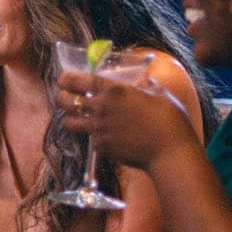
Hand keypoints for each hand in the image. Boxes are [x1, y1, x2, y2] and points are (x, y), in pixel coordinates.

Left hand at [56, 72, 194, 171]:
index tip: (62, 79)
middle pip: (66, 102)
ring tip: (75, 119)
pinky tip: (106, 137)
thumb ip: (146, 86)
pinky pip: (91, 140)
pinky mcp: (101, 147)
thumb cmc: (169, 119)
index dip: (66, 79)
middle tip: (64, 98)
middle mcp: (101, 108)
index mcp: (114, 90)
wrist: (170, 152)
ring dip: (70, 119)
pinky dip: (95, 138)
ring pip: (70, 123)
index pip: (79, 81)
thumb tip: (145, 81)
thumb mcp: (159, 93)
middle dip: (61, 98)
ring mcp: (98, 129)